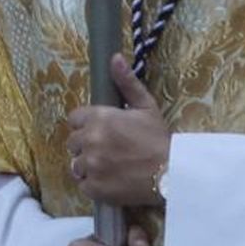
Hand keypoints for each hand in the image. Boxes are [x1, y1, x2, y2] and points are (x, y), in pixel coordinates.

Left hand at [66, 54, 170, 205]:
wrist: (171, 173)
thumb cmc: (159, 139)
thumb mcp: (146, 106)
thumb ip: (127, 83)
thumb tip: (114, 57)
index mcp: (99, 118)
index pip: (74, 119)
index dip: (86, 125)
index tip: (101, 131)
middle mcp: (90, 140)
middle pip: (73, 143)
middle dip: (87, 145)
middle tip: (108, 150)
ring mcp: (90, 166)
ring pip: (76, 165)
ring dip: (88, 166)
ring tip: (109, 167)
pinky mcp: (94, 187)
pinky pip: (83, 184)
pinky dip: (93, 184)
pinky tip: (110, 180)